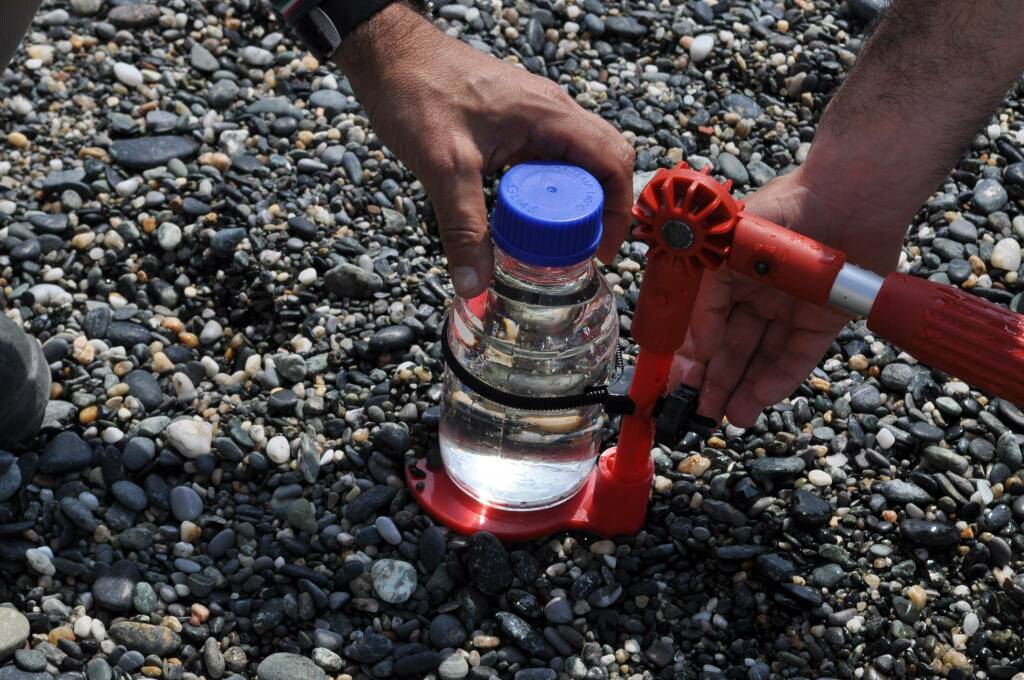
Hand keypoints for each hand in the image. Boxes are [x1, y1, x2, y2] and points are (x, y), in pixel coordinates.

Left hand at [336, 5, 634, 296]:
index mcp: (550, 116)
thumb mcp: (444, 167)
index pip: (613, 162)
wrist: (390, 55)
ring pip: (578, 161)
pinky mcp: (517, 121)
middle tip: (579, 250)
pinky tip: (524, 214)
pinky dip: (547, 190)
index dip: (619, 210)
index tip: (601, 249)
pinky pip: (550, 158)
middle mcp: (552, 111)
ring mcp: (536, 114)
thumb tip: (475, 283)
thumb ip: (464, 228)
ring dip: (572, 202)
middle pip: (604, 163)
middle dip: (600, 210)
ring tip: (553, 240)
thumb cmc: (418, 91)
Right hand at [671, 166, 906, 427]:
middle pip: (732, 347)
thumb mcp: (724, 252)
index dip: (690, 355)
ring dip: (744, 388)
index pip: (703, 324)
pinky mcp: (825, 320)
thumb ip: (707, 302)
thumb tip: (698, 348)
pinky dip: (778, 378)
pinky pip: (798, 356)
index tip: (676, 384)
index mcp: (729, 275)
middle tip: (701, 413)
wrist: (847, 195)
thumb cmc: (781, 211)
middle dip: (715, 381)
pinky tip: (758, 400)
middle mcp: (758, 295)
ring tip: (729, 418)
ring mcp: (791, 309)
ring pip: (762, 357)